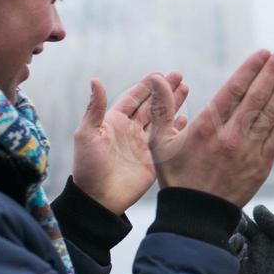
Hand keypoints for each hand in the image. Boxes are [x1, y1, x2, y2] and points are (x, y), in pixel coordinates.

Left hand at [72, 72, 189, 214]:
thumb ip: (95, 108)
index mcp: (114, 122)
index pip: (133, 98)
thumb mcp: (87, 135)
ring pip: (162, 118)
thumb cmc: (88, 167)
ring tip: (186, 89)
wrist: (98, 199)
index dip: (146, 86)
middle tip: (179, 76)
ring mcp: (143, 144)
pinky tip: (186, 118)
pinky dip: (177, 128)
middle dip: (165, 90)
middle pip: (151, 105)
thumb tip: (95, 80)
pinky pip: (168, 139)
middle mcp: (130, 130)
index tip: (159, 74)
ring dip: (173, 104)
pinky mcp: (154, 159)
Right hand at [146, 48, 273, 207]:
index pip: (234, 90)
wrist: (196, 214)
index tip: (265, 53)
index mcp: (207, 127)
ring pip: (271, 113)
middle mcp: (231, 136)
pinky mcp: (262, 165)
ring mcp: (249, 150)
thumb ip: (161, 108)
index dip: (251, 69)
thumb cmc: (176, 176)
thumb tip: (156, 77)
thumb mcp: (159, 142)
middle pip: (257, 97)